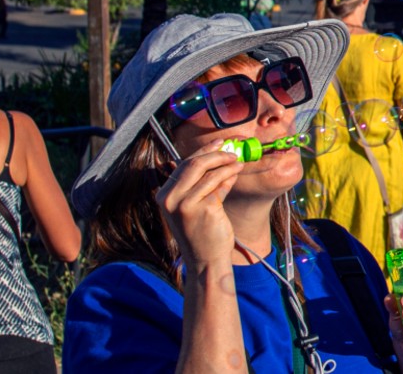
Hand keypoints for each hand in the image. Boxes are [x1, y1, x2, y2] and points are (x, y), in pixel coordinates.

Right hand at [157, 145, 242, 268]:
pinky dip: (229, 176)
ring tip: (238, 163)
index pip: (183, 164)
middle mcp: (169, 198)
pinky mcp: (201, 208)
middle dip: (216, 154)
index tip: (220, 142)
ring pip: (208, 172)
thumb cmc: (202, 232)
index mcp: (164, 195)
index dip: (204, 151)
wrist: (205, 260)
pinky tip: (235, 174)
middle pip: (194, 164)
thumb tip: (222, 157)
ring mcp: (183, 204)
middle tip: (233, 151)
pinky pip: (218, 184)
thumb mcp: (195, 204)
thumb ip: (203, 182)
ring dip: (227, 164)